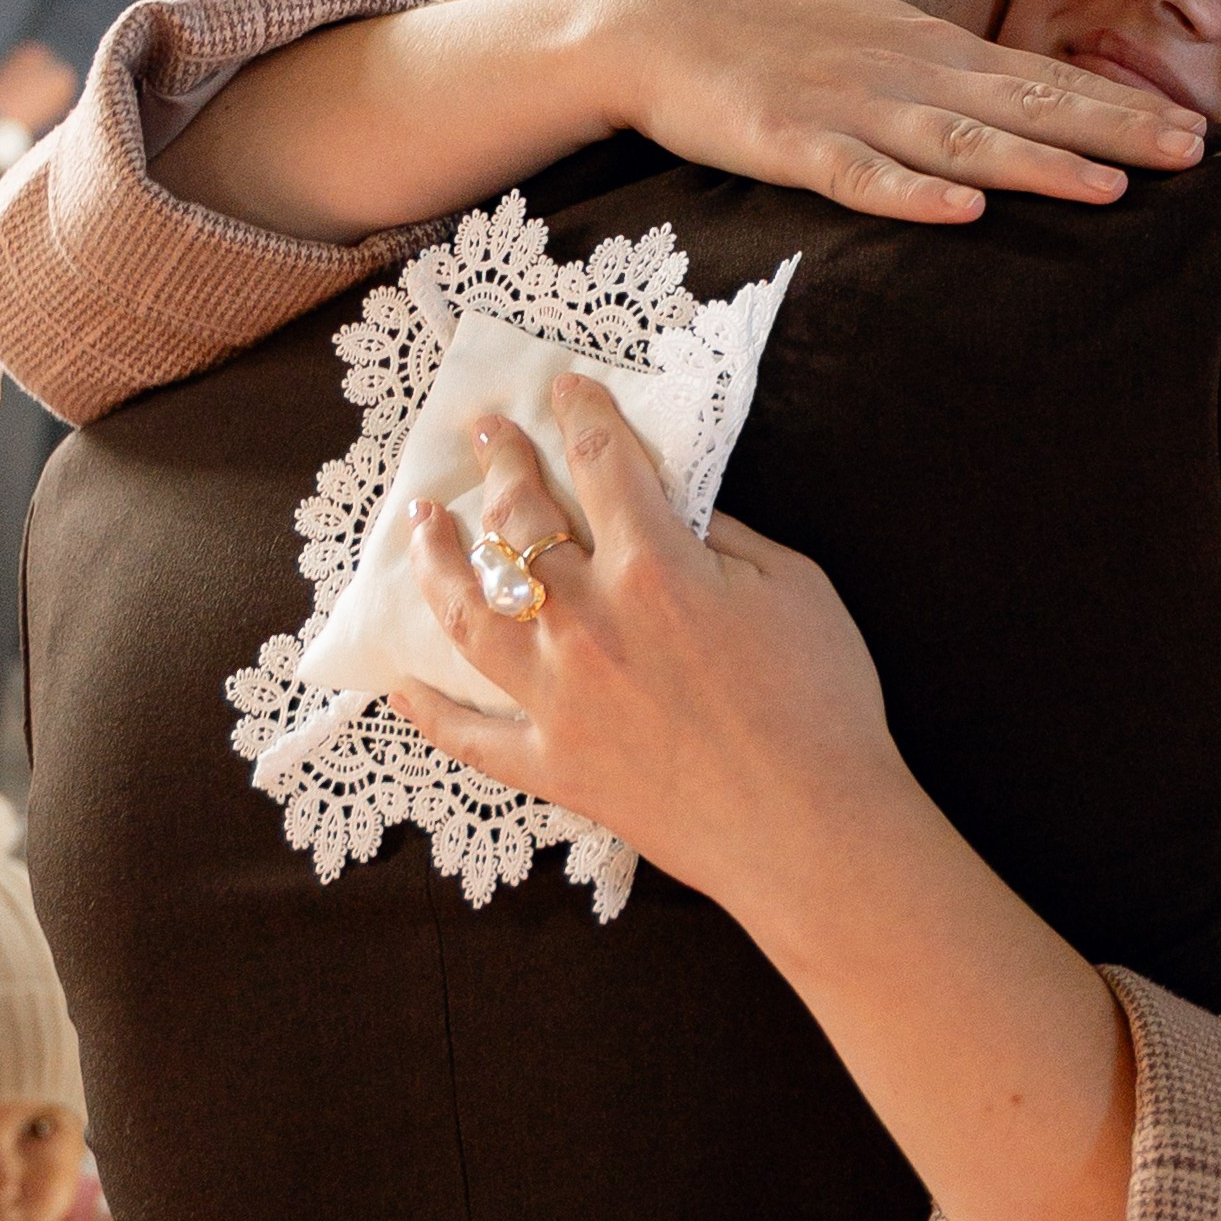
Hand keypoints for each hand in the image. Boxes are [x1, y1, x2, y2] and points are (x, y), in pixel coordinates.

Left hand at [398, 386, 1138, 1220]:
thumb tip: (674, 510)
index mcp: (654, 568)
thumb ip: (723, 536)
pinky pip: (468, 733)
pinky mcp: (550, 764)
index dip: (580, 415)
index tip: (563, 387)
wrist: (814, 832)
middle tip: (483, 432)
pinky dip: (427, 706)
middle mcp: (587, 623)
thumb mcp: (794, 587)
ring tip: (418, 524)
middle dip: (501, 464)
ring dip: (437, 559)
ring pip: (468, 612)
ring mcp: (557, 697)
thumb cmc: (822, 702)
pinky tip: (398, 679)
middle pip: (523, 522)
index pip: (601, 464)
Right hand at [607, 0, 1203, 225]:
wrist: (655, 20)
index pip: (1042, 79)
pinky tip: (961, 211)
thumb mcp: (876, 46)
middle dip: (1113, 130)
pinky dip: (909, 194)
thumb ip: (947, 80)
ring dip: (1036, 164)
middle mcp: (903, 70)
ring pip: (958, 140)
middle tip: (1193, 156)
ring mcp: (846, 105)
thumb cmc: (774, 42)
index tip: (1197, 132)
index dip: (1120, 105)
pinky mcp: (786, 141)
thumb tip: (1026, 112)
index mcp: (927, 49)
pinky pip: (855, 175)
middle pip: (1023, 105)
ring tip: (1109, 189)